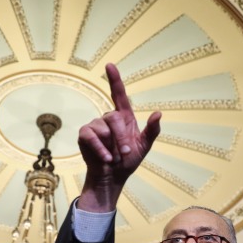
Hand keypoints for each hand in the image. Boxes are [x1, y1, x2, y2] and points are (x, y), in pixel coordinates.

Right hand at [77, 63, 160, 211]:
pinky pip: (91, 136)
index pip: (118, 94)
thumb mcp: (144, 146)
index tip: (109, 65)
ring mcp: (95, 125)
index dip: (114, 79)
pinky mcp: (85, 135)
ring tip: (114, 157)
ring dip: (112, 146)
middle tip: (126, 152)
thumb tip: (158, 113)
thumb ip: (152, 131)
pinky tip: (106, 158)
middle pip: (114, 118)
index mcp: (124, 117)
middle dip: (121, 137)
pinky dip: (100, 149)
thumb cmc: (128, 160)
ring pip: (103, 129)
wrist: (112, 176)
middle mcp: (108, 118)